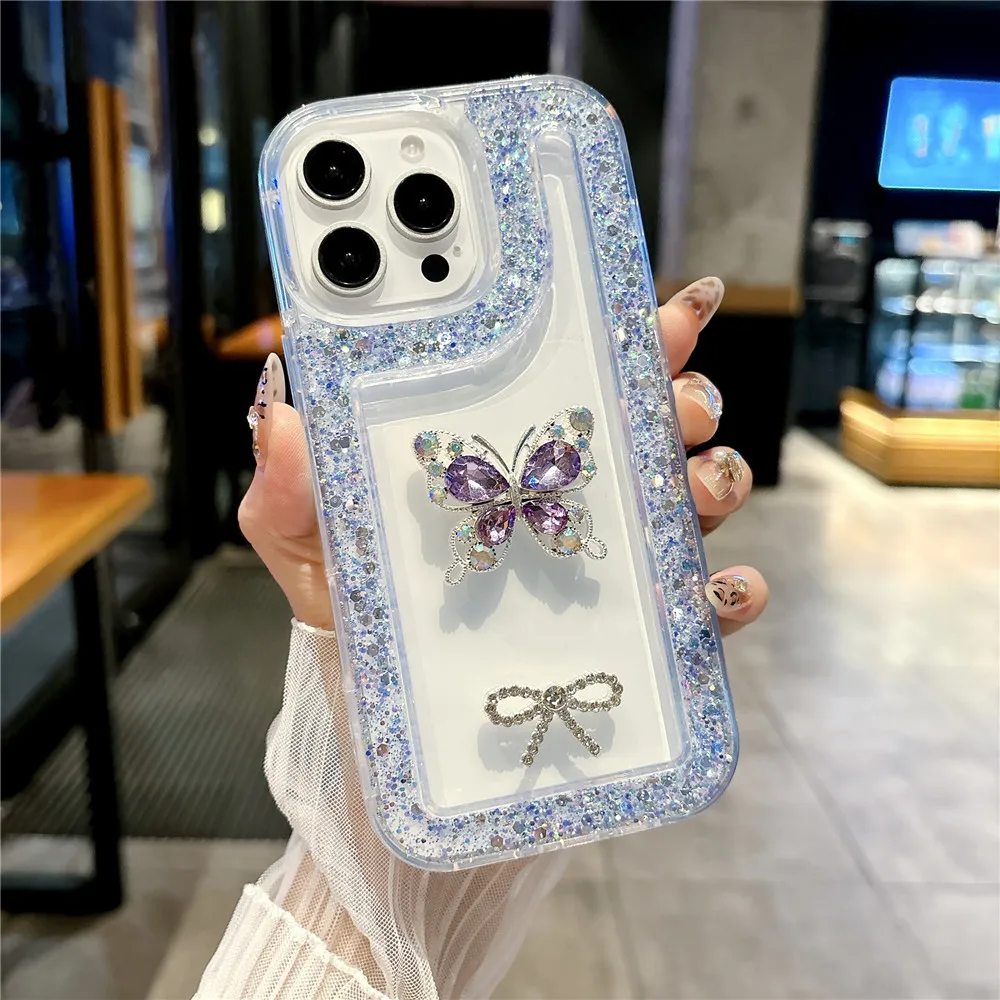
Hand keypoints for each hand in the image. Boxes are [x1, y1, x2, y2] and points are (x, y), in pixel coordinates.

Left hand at [238, 276, 767, 634]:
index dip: (624, 335)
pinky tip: (721, 588)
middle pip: (652, 427)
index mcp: (503, 460)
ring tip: (695, 486)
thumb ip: (290, 489)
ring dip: (714, 479)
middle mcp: (566, 500)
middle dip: (684, 398)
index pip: (572, 380)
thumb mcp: (312, 552)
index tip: (659, 309)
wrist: (386, 734)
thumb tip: (279, 413)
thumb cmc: (358, 624)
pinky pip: (702, 608)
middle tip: (676, 402)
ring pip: (691, 500)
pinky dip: (729, 591)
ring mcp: (606, 566)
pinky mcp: (633, 638)